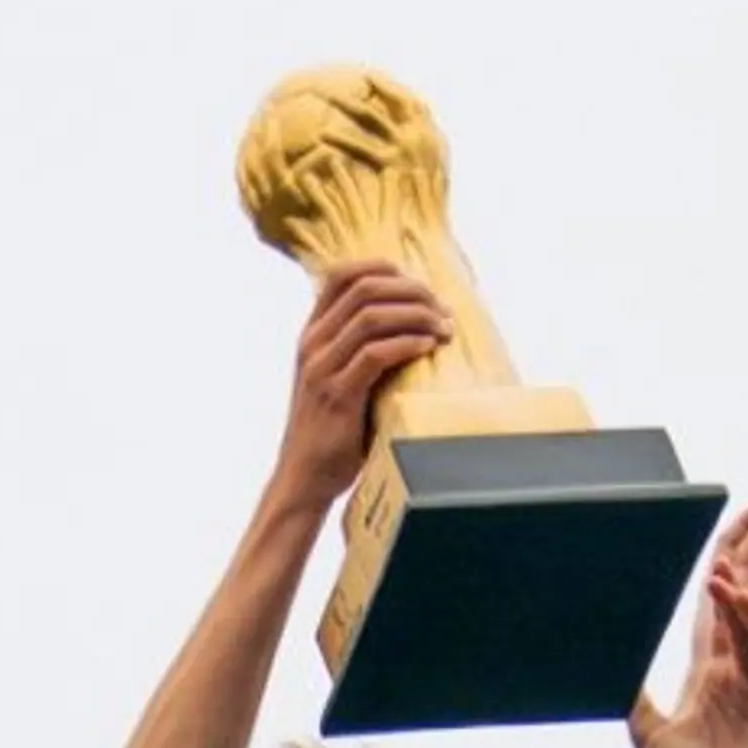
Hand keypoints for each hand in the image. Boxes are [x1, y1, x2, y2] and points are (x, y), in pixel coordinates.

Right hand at [266, 263, 451, 520]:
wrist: (305, 479)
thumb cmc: (332, 434)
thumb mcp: (341, 381)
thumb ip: (362, 352)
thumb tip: (414, 328)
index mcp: (312, 334)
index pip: (341, 274)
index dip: (383, 268)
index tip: (417, 285)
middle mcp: (312, 344)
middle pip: (364, 288)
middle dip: (411, 291)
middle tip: (442, 310)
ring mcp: (321, 368)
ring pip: (372, 316)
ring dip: (416, 316)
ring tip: (443, 329)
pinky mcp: (336, 395)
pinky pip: (375, 355)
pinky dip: (407, 345)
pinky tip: (428, 348)